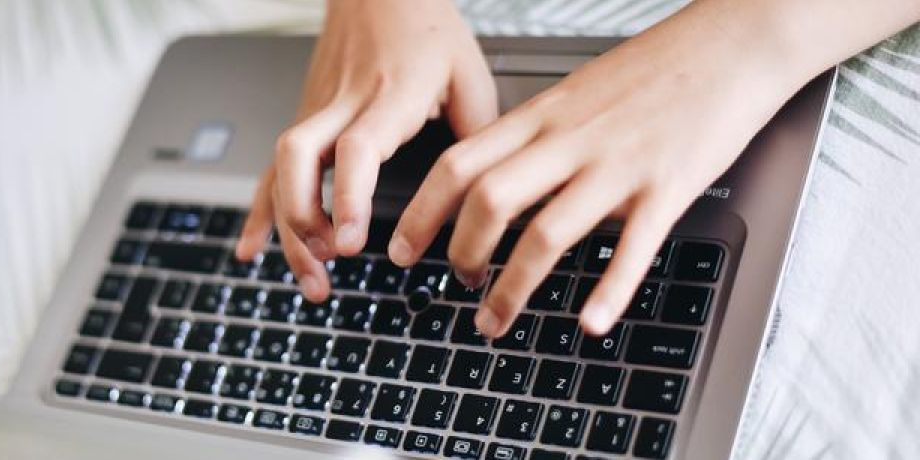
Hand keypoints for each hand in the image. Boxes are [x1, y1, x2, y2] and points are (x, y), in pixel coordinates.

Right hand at [235, 0, 495, 300]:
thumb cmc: (425, 26)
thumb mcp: (468, 71)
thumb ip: (477, 133)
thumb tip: (487, 193)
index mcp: (390, 95)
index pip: (357, 149)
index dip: (350, 198)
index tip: (353, 243)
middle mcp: (343, 104)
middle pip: (301, 161)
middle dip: (306, 220)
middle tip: (332, 262)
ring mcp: (317, 111)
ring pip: (281, 170)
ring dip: (288, 228)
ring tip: (313, 277)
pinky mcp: (305, 118)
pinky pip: (271, 169)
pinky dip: (259, 213)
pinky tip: (251, 249)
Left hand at [390, 10, 806, 336]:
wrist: (732, 42)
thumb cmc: (654, 70)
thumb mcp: (574, 94)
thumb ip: (533, 137)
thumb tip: (491, 181)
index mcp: (542, 117)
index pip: (458, 164)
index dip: (421, 212)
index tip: (401, 250)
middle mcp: (570, 141)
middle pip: (489, 201)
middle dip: (461, 254)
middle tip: (457, 287)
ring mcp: (618, 164)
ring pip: (546, 233)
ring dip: (513, 287)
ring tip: (496, 320)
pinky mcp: (668, 186)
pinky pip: (632, 248)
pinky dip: (609, 291)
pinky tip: (591, 324)